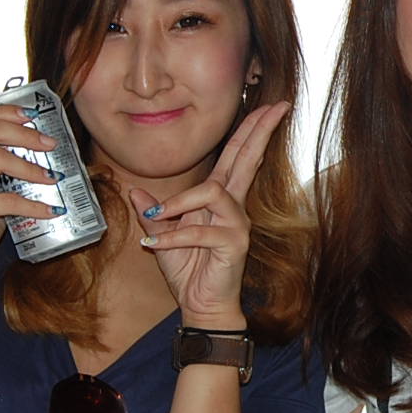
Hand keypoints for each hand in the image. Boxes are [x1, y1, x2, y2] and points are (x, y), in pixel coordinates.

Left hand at [130, 101, 288, 325]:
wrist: (202, 306)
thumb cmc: (190, 272)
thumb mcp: (163, 235)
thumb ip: (153, 211)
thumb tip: (134, 190)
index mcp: (220, 199)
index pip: (237, 156)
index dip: (252, 130)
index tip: (272, 106)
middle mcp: (233, 206)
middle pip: (247, 159)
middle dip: (259, 131)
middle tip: (278, 107)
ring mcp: (237, 224)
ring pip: (213, 191)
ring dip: (179, 202)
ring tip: (156, 219)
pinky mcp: (233, 244)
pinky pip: (200, 230)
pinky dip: (172, 236)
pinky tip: (153, 244)